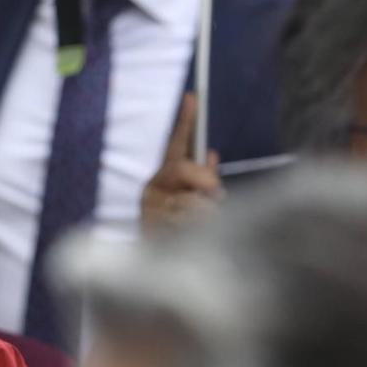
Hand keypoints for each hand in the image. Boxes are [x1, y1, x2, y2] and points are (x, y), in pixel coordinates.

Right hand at [142, 95, 223, 231]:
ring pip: (189, 200)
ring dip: (204, 215)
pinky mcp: (149, 226)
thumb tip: (210, 154)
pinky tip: (188, 238)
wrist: (156, 268)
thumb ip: (202, 177)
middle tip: (216, 196)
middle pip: (184, 168)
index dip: (185, 121)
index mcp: (164, 178)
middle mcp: (153, 188)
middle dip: (206, 182)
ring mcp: (150, 206)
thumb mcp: (192, 200)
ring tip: (201, 227)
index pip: (176, 144)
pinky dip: (193, 232)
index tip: (193, 97)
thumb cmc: (179, 230)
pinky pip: (184, 223)